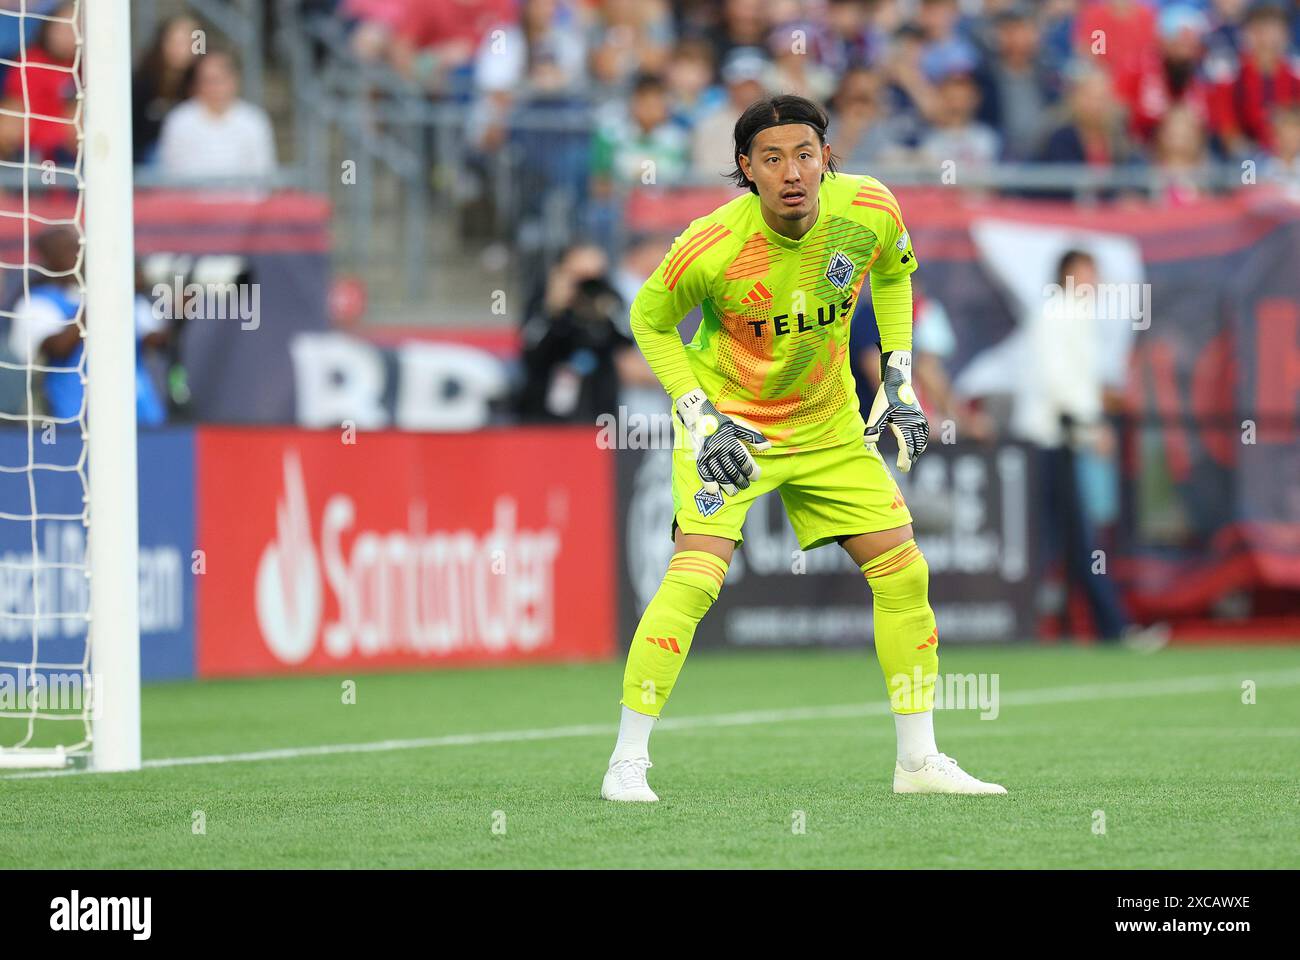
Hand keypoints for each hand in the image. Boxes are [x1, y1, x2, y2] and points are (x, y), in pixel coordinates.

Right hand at [675, 388, 770, 496]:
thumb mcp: (740, 426)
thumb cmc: (722, 423)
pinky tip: (714, 490)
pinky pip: (703, 473)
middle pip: (732, 471)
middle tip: (745, 485)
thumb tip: (767, 447)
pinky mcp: (699, 458)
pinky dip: (708, 482)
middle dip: (741, 481)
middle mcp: (720, 450)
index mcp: (731, 442)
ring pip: (719, 474)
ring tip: (734, 491)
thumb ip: (754, 437)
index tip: (755, 476)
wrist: (700, 417)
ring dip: (727, 485)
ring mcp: (708, 455)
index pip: (744, 461)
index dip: (751, 472)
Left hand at [864, 349, 928, 471]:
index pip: (907, 447)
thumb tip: (868, 440)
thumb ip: (873, 427)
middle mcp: (916, 424)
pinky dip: (920, 441)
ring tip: (909, 459)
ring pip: (921, 440)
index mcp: (905, 424)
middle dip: (910, 457)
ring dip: (916, 450)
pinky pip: (923, 433)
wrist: (897, 379)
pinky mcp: (920, 416)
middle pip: (915, 446)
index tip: (901, 468)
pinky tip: (916, 444)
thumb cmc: (885, 396)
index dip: (905, 459)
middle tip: (903, 468)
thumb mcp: (877, 412)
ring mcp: (920, 420)